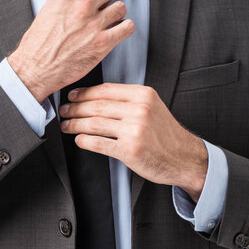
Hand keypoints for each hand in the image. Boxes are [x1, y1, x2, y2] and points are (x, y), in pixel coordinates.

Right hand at [7, 0, 134, 102]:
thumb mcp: (45, 12)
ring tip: (111, 21)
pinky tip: (118, 32)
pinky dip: (125, 29)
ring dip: (117, 14)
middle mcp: (81, 6)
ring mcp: (94, 24)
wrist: (36, 69)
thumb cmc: (37, 44)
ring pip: (120, 7)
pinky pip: (127, 27)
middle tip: (104, 8)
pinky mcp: (103, 42)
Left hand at [58, 83, 208, 201]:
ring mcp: (135, 130)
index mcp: (143, 95)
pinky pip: (99, 143)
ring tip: (66, 126)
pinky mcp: (130, 150)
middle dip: (75, 109)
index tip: (72, 96)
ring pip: (94, 124)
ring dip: (75, 125)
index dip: (84, 93)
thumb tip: (95, 97)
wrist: (184, 158)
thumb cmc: (165, 134)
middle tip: (64, 111)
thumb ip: (128, 100)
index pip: (105, 90)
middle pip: (96, 106)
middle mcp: (139, 110)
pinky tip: (78, 140)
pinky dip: (84, 141)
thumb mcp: (152, 107)